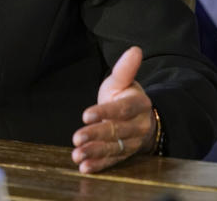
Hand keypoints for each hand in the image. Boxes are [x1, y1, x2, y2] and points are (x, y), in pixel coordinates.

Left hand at [71, 46, 156, 172]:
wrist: (139, 118)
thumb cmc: (124, 96)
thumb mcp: (122, 82)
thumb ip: (125, 69)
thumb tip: (135, 49)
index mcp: (139, 105)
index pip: (121, 110)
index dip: (104, 112)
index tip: (86, 114)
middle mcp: (139, 125)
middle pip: (117, 131)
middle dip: (96, 135)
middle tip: (77, 138)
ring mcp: (133, 142)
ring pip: (114, 149)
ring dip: (95, 153)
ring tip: (78, 155)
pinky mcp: (126, 155)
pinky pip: (113, 161)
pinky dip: (99, 165)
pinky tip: (85, 167)